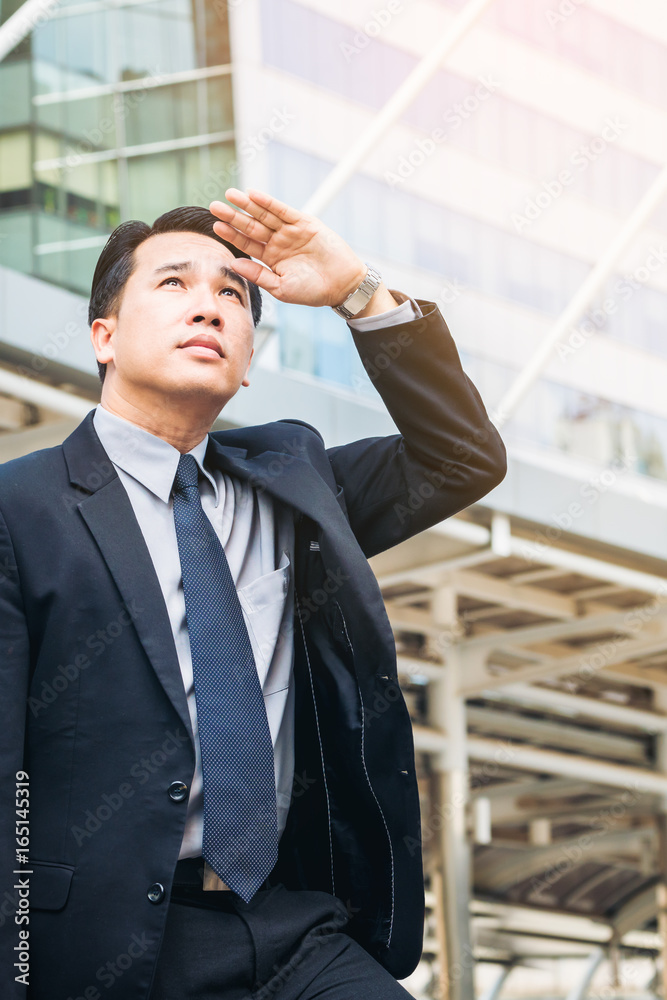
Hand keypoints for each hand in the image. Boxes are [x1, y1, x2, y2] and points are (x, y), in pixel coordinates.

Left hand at [209, 188, 368, 307]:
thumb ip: (258, 275)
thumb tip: (234, 263)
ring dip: (247, 204)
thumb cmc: (312, 291)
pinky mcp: (304, 223)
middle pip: (251, 225)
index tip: (215, 227)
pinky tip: (253, 195)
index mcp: (271, 258)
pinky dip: (269, 202)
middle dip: (233, 216)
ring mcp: (291, 231)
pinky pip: (283, 210)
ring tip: (230, 194)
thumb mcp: (281, 288)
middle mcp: (278, 242)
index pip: (247, 243)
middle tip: (214, 207)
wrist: (341, 285)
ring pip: (264, 214)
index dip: (232, 234)